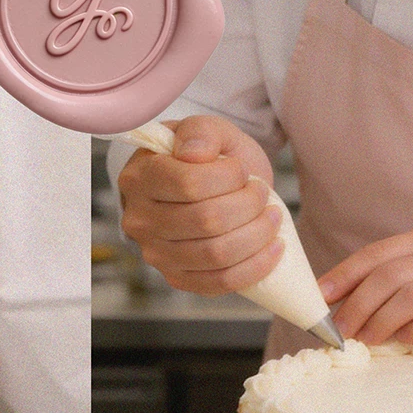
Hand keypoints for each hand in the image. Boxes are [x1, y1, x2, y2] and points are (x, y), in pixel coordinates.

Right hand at [117, 115, 281, 295]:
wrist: (204, 190)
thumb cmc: (206, 158)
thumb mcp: (206, 130)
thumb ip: (200, 131)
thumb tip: (194, 154)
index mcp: (140, 177)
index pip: (188, 184)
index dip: (228, 178)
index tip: (241, 171)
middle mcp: (139, 220)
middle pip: (206, 221)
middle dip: (248, 206)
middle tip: (262, 193)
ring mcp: (155, 254)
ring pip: (216, 254)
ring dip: (257, 235)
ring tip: (272, 217)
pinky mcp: (177, 278)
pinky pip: (219, 282)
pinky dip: (255, 267)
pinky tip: (273, 248)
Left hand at [319, 225, 412, 412]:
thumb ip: (395, 283)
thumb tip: (337, 306)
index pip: (377, 254)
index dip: (343, 275)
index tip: (318, 297)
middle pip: (388, 276)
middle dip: (355, 305)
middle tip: (338, 331)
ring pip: (408, 298)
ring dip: (377, 322)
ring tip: (362, 342)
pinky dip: (410, 335)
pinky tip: (399, 345)